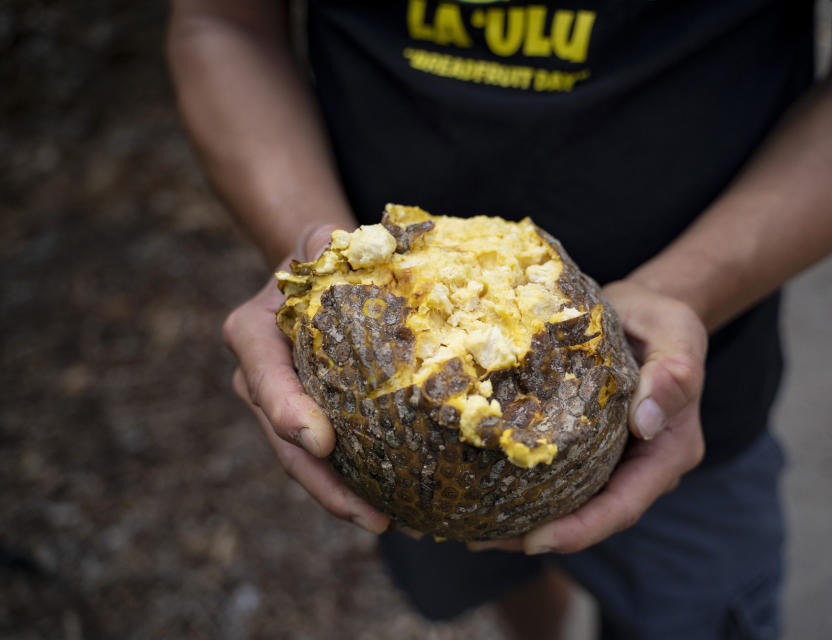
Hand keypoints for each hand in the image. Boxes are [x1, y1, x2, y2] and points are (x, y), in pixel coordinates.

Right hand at [223, 224, 390, 534]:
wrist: (317, 277)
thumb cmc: (321, 257)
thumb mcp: (319, 240)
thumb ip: (326, 241)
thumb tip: (349, 247)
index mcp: (253, 334)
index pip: (263, 375)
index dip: (287, 411)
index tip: (321, 442)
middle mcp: (258, 378)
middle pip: (284, 439)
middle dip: (323, 482)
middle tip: (371, 514)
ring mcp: (282, 407)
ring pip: (304, 461)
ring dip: (343, 497)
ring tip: (391, 523)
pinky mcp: (312, 422)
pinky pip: (331, 459)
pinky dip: (357, 484)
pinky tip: (399, 508)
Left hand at [470, 279, 706, 553]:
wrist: (644, 309)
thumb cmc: (664, 320)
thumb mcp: (677, 335)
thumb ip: (673, 375)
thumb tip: (646, 423)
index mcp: (668, 452)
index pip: (624, 505)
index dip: (582, 530)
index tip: (536, 543)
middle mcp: (638, 466)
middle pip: (589, 515)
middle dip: (538, 535)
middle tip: (480, 542)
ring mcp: (609, 458)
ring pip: (567, 501)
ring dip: (519, 518)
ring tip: (466, 529)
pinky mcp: (584, 444)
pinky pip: (553, 471)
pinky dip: (518, 483)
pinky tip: (475, 485)